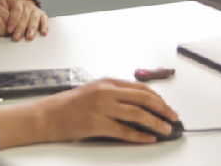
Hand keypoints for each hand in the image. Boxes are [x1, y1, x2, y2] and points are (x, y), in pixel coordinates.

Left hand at [0, 0, 47, 40]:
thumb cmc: (10, 5)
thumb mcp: (3, 3)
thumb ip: (0, 10)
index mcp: (17, 2)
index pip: (16, 11)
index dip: (13, 21)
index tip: (9, 30)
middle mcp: (27, 5)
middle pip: (25, 17)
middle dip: (21, 28)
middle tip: (17, 38)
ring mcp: (35, 10)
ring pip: (35, 18)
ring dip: (32, 28)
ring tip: (29, 37)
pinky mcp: (41, 14)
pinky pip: (44, 19)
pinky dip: (45, 26)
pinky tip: (43, 33)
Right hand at [0, 79, 179, 148]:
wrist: (47, 115)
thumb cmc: (67, 105)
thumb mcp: (92, 91)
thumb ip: (112, 94)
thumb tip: (137, 104)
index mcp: (106, 82)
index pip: (139, 88)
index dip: (157, 98)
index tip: (166, 106)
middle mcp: (105, 92)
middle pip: (143, 98)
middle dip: (162, 109)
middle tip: (173, 117)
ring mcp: (102, 107)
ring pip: (137, 114)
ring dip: (156, 122)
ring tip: (166, 129)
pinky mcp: (97, 124)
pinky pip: (125, 131)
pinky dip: (140, 135)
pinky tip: (149, 138)